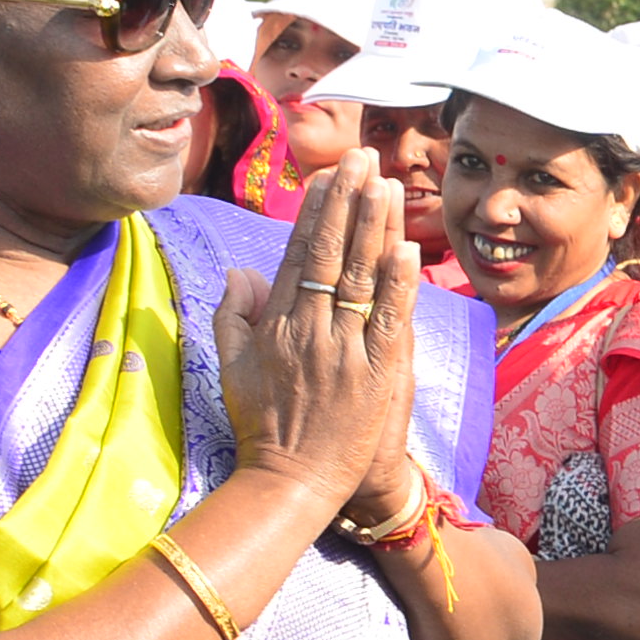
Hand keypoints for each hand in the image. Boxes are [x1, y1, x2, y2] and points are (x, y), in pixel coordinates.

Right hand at [215, 155, 420, 511]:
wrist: (292, 482)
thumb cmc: (263, 426)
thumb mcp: (232, 367)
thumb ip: (233, 316)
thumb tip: (240, 270)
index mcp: (277, 323)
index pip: (300, 253)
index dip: (316, 211)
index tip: (329, 175)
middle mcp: (310, 329)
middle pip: (333, 253)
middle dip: (348, 201)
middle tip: (363, 157)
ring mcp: (344, 350)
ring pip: (362, 277)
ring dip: (376, 226)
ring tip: (387, 182)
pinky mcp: (376, 374)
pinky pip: (390, 320)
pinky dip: (399, 284)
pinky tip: (407, 247)